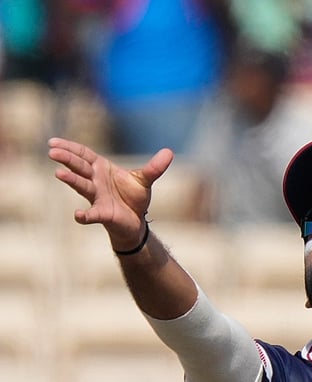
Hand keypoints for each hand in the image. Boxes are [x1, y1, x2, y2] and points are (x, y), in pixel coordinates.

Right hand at [48, 138, 173, 248]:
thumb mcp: (144, 179)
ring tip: (59, 173)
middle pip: (80, 168)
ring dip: (71, 180)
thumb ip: (155, 167)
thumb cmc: (133, 197)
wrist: (136, 221)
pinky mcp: (103, 214)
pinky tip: (78, 215)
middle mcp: (96, 182)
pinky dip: (84, 216)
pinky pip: (92, 215)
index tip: (53, 142)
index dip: (70, 148)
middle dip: (67, 159)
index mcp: (102, 169)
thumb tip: (169, 152)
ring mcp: (97, 197)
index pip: (83, 155)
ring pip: (82, 186)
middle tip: (53, 152)